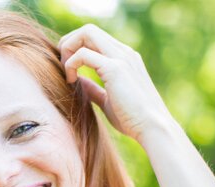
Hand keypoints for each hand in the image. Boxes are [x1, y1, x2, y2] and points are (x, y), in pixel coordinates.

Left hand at [58, 24, 171, 142]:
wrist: (152, 129)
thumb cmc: (132, 119)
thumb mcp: (108, 100)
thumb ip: (93, 89)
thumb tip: (77, 82)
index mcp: (124, 57)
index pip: (94, 38)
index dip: (76, 48)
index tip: (68, 70)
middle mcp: (123, 52)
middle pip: (88, 29)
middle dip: (68, 43)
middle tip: (62, 67)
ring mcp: (121, 57)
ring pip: (86, 32)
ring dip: (68, 49)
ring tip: (66, 73)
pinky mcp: (115, 68)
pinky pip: (83, 54)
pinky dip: (71, 64)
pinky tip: (71, 81)